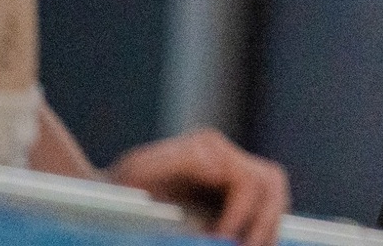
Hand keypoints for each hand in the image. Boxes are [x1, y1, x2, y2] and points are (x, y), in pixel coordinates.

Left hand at [105, 128, 289, 245]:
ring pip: (275, 197)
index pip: (249, 181)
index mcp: (209, 147)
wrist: (107, 199)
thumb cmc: (118, 188)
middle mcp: (227, 157)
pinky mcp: (234, 197)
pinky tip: (250, 244)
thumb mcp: (138, 171)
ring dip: (269, 227)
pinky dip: (264, 229)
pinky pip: (266, 209)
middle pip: (271, 185)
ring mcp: (234, 175)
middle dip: (264, 223)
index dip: (241, 214)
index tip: (221, 239)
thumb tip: (222, 168)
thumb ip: (180, 162)